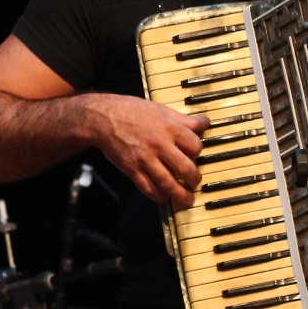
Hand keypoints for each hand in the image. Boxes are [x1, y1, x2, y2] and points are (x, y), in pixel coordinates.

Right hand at [86, 96, 208, 207]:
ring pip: (169, 184)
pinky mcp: (132, 170)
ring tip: (186, 199)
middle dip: (194, 180)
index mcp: (170, 128)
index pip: (195, 146)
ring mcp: (145, 159)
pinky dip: (159, 196)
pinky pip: (149, 189)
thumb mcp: (161, 109)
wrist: (102, 117)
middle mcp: (160, 145)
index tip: (195, 156)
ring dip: (181, 195)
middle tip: (195, 182)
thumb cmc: (131, 110)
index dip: (198, 153)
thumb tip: (205, 123)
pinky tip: (163, 196)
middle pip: (186, 169)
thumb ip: (184, 119)